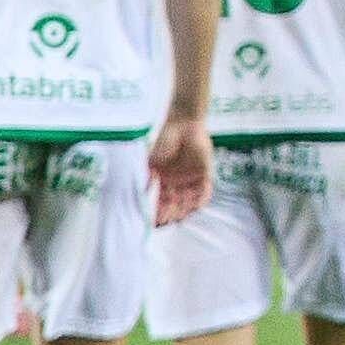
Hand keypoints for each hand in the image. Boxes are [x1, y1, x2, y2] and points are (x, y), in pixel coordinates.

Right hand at [148, 111, 214, 229]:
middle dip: (171, 213)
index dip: (158, 212)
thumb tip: (139, 195)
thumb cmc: (163, 140)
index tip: (154, 220)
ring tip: (179, 215)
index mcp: (164, 181)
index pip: (161, 202)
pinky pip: (205, 191)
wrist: (183, 124)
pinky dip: (201, 200)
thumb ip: (146, 177)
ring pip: (189, 202)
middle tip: (167, 219)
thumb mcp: (150, 160)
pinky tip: (195, 206)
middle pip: (175, 205)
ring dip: (184, 210)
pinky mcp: (205, 174)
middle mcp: (178, 184)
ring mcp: (191, 180)